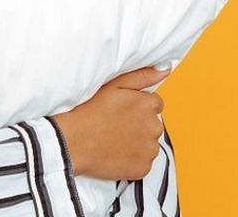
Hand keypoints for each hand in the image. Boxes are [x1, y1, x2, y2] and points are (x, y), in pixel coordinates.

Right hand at [51, 66, 169, 180]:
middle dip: (139, 125)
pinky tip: (115, 154)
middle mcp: (155, 127)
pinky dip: (132, 160)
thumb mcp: (114, 85)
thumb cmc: (89, 111)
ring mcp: (150, 149)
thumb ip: (142, 76)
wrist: (72, 142)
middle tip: (115, 126)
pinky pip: (143, 163)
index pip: (154, 104)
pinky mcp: (143, 168)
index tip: (121, 111)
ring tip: (113, 140)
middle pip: (152, 124)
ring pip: (148, 144)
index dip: (136, 107)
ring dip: (137, 143)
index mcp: (149, 104)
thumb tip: (165, 70)